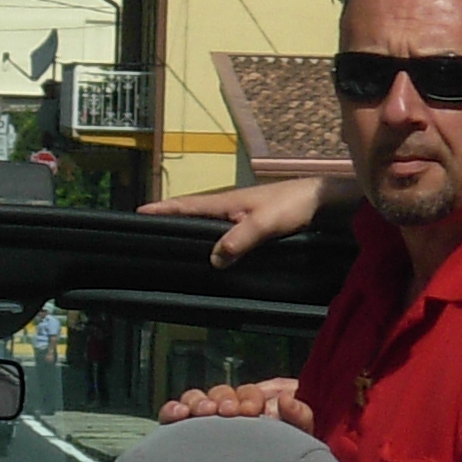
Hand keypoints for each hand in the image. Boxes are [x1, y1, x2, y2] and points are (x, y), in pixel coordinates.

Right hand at [141, 176, 325, 266]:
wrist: (324, 200)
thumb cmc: (293, 205)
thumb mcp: (264, 223)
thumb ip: (238, 240)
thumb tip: (213, 260)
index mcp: (225, 201)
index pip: (186, 205)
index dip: (162, 210)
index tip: (138, 214)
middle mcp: (229, 206)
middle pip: (192, 214)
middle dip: (170, 222)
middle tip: (150, 236)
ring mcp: (242, 215)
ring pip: (209, 225)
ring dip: (192, 233)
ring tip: (176, 247)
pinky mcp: (255, 224)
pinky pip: (226, 234)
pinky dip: (214, 242)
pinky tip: (214, 255)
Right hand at [157, 377, 312, 428]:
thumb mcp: (299, 438)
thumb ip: (299, 416)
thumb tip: (286, 399)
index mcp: (253, 410)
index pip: (246, 393)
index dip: (248, 397)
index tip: (252, 411)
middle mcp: (227, 415)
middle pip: (218, 394)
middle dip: (222, 399)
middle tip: (228, 411)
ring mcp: (205, 426)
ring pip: (195, 401)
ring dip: (198, 402)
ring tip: (203, 412)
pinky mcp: (183, 439)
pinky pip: (173, 417)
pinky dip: (172, 410)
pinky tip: (178, 414)